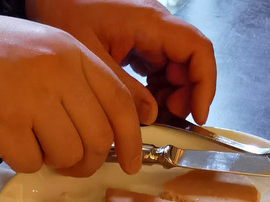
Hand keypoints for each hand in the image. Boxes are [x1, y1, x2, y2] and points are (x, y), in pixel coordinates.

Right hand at [0, 12, 144, 175]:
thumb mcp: (44, 52)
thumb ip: (78, 84)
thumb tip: (108, 133)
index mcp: (72, 52)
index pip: (119, 103)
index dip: (132, 141)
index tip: (132, 164)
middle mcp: (57, 73)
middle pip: (98, 139)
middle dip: (89, 161)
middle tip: (72, 163)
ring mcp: (32, 100)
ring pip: (69, 155)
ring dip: (55, 162)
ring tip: (34, 142)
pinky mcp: (6, 127)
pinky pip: (32, 164)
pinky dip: (22, 161)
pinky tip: (7, 138)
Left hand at [25, 0, 216, 125]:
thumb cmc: (64, 12)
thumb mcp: (92, 57)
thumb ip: (124, 89)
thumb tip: (153, 116)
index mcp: (151, 23)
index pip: (198, 50)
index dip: (204, 84)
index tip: (197, 114)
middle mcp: (155, 26)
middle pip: (190, 62)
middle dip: (186, 95)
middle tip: (167, 121)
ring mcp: (147, 33)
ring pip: (175, 68)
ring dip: (170, 96)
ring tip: (152, 117)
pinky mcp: (136, 42)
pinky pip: (157, 68)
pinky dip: (155, 90)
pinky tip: (140, 106)